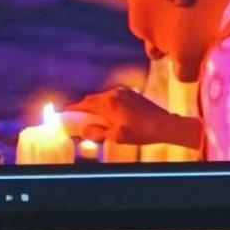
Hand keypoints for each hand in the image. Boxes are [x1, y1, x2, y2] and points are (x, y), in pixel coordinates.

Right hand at [66, 87, 202, 148]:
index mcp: (108, 103)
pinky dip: (108, 105)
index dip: (73, 111)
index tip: (66, 115)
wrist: (164, 125)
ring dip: (97, 107)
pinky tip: (111, 115)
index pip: (83, 105)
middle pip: (92, 100)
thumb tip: (84, 131)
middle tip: (80, 120)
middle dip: (84, 109)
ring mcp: (124, 92)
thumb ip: (97, 133)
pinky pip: (114, 97)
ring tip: (96, 119)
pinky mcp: (132, 94)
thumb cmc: (141, 132)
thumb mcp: (115, 136)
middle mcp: (114, 93)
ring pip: (103, 98)